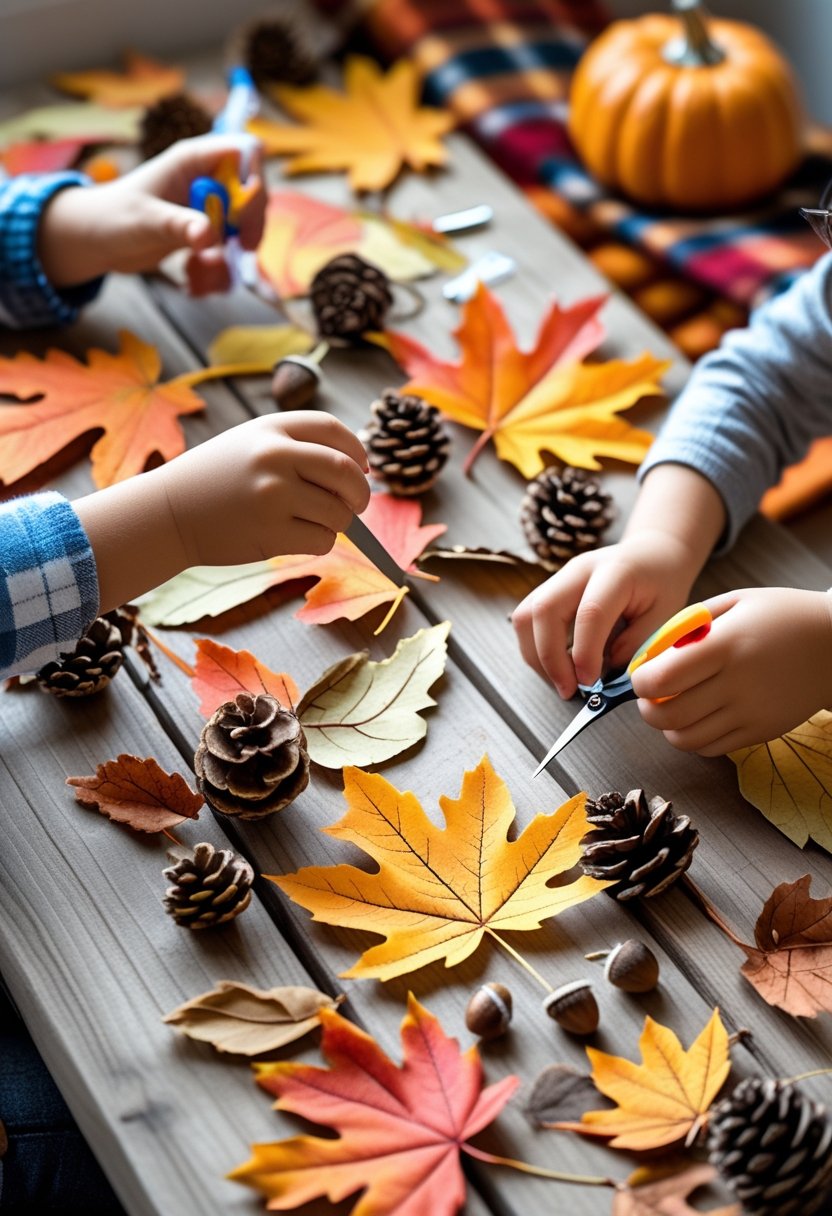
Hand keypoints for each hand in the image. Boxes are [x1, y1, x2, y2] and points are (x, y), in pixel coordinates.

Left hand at [37, 134, 265, 292]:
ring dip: (229, 260)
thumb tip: (209, 237)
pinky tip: (193, 282)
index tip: (245, 215)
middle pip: (253, 195)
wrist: (97, 240)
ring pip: (243, 231)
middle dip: (249, 227)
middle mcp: (206, 181)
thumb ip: (179, 225)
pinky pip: (228, 256)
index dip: (255, 178)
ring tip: (200, 274)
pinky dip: (216, 275)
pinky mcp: (205, 234)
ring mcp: (208, 209)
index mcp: (193, 160)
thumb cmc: (113, 216)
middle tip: (241, 250)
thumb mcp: (145, 219)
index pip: (245, 152)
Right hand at [74, 412, 369, 613]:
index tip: (362, 468)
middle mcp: (274, 456)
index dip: (357, 451)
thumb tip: (356, 468)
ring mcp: (273, 495)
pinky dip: (320, 541)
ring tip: (314, 522)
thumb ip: (295, 446)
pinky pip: (323, 540)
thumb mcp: (249, 443)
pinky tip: (298, 537)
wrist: (167, 513)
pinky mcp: (271, 532)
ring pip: (338, 512)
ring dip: (338, 522)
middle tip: (357, 504)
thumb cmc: (213, 480)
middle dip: (360, 492)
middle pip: (346, 471)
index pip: (334, 430)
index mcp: (271, 428)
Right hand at [512, 529, 698, 698]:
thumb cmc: (662, 583)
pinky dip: (537, 649)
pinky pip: (528, 620)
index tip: (590, 683)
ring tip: (561, 681)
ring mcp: (559, 577)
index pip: (590, 613)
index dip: (585, 653)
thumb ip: (637, 644)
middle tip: (568, 689)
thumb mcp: (665, 616)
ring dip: (536, 656)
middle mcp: (579, 570)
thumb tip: (604, 672)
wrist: (651, 554)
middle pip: (543, 610)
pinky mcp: (550, 590)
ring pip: (526, 616)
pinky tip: (559, 666)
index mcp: (616, 571)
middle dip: (548, 657)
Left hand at [632, 587, 831, 754]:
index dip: (640, 681)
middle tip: (649, 696)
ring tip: (670, 708)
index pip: (662, 678)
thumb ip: (690, 623)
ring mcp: (750, 713)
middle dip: (646, 708)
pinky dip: (692, 739)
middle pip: (668, 716)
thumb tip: (651, 649)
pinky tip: (696, 718)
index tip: (642, 674)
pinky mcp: (761, 732)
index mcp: (726, 646)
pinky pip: (711, 748)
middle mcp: (737, 684)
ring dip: (667, 728)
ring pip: (685, 739)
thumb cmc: (784, 616)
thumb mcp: (737, 601)